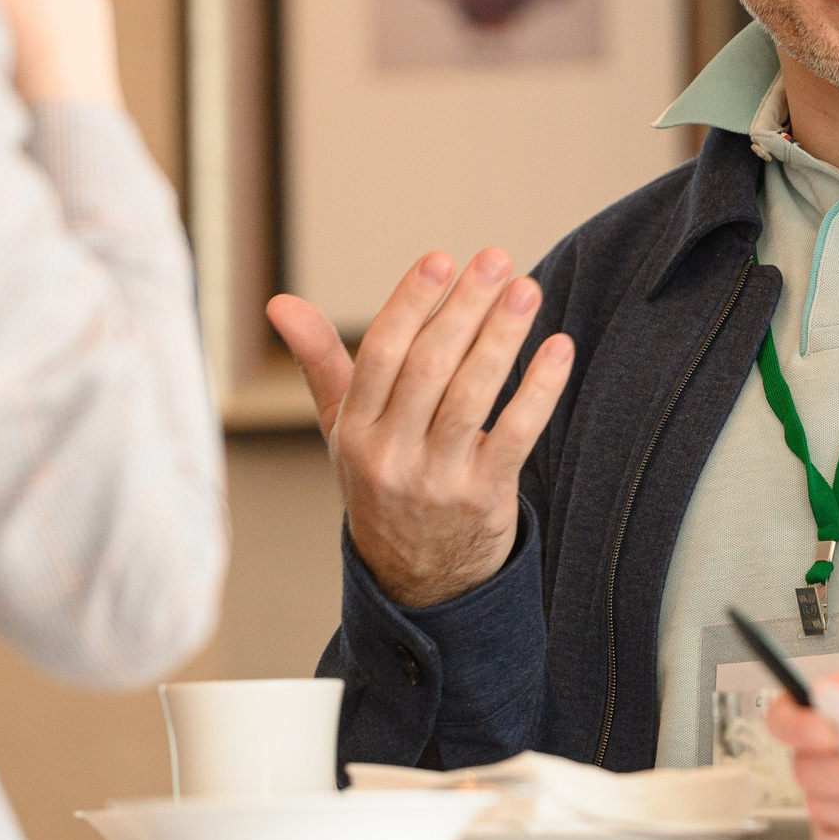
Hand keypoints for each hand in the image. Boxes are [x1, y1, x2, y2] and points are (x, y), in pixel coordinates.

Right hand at [267, 250, 573, 608]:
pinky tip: (559, 349)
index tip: (441, 259)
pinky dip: (539, 390)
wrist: (414, 580)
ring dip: (502, 338)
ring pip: (472, 397)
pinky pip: (515, 435)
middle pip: (429, 368)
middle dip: (464, 309)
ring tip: (526, 290)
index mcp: (353, 429)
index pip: (379, 355)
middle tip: (497, 260)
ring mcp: (436, 480)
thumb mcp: (342, 428)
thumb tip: (278, 303)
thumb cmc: (382, 479)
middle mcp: (389, 455)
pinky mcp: (483, 498)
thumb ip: (320, 361)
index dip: (409, 305)